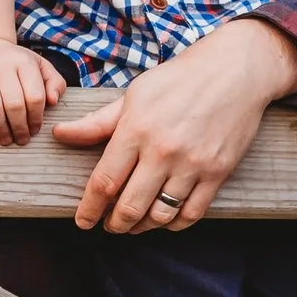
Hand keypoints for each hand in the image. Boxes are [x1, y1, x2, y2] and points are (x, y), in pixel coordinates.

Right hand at [0, 38, 66, 145]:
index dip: (36, 118)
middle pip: (14, 104)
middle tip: (21, 139)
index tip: (34, 130)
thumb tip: (53, 101)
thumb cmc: (15, 63)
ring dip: (1, 129)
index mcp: (24, 61)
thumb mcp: (40, 66)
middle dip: (20, 127)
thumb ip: (54, 82)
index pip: (34, 96)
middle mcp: (1, 63)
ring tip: (6, 139)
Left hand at [51, 19, 296, 232]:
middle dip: (114, 224)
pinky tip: (164, 219)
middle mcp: (163, 150)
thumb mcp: (134, 95)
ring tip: (135, 223)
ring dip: (142, 227)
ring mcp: (193, 164)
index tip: (82, 221)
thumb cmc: (178, 80)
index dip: (89, 208)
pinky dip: (174, 224)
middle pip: (130, 206)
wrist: (234, 70)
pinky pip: (191, 214)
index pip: (104, 181)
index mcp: (136, 129)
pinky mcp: (218, 173)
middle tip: (109, 226)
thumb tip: (61, 134)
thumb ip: (97, 122)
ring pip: (160, 215)